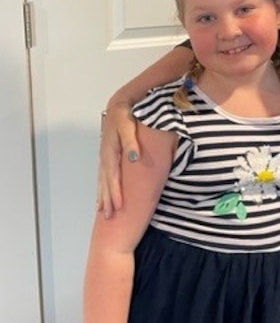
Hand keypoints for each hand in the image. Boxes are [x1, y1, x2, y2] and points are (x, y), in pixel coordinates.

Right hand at [96, 102, 137, 217]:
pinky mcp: (107, 156)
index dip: (115, 192)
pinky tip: (102, 196)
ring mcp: (104, 157)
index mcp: (110, 151)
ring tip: (102, 212)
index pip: (113, 176)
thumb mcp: (128, 125)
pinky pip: (103, 176)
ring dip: (102, 196)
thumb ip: (131, 141)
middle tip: (109, 217)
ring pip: (102, 181)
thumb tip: (134, 158)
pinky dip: (101, 188)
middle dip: (107, 200)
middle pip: (105, 182)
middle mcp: (105, 157)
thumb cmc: (125, 114)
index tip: (118, 207)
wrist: (118, 105)